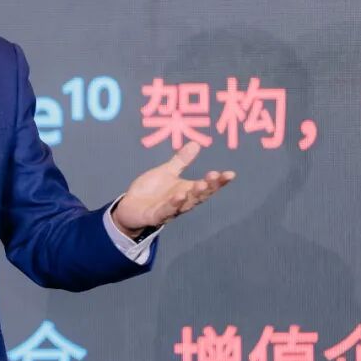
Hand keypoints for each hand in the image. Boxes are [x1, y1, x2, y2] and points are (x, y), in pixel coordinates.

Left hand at [110, 141, 234, 238]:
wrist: (130, 207)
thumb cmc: (151, 191)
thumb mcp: (166, 172)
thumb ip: (181, 160)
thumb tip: (196, 143)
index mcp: (186, 191)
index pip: (206, 186)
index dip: (218, 182)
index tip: (231, 174)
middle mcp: (181, 202)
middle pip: (199, 196)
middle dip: (208, 187)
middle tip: (216, 176)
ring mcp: (169, 210)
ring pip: (184, 204)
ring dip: (192, 195)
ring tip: (201, 184)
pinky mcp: (155, 216)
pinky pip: (165, 211)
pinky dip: (172, 205)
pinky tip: (178, 196)